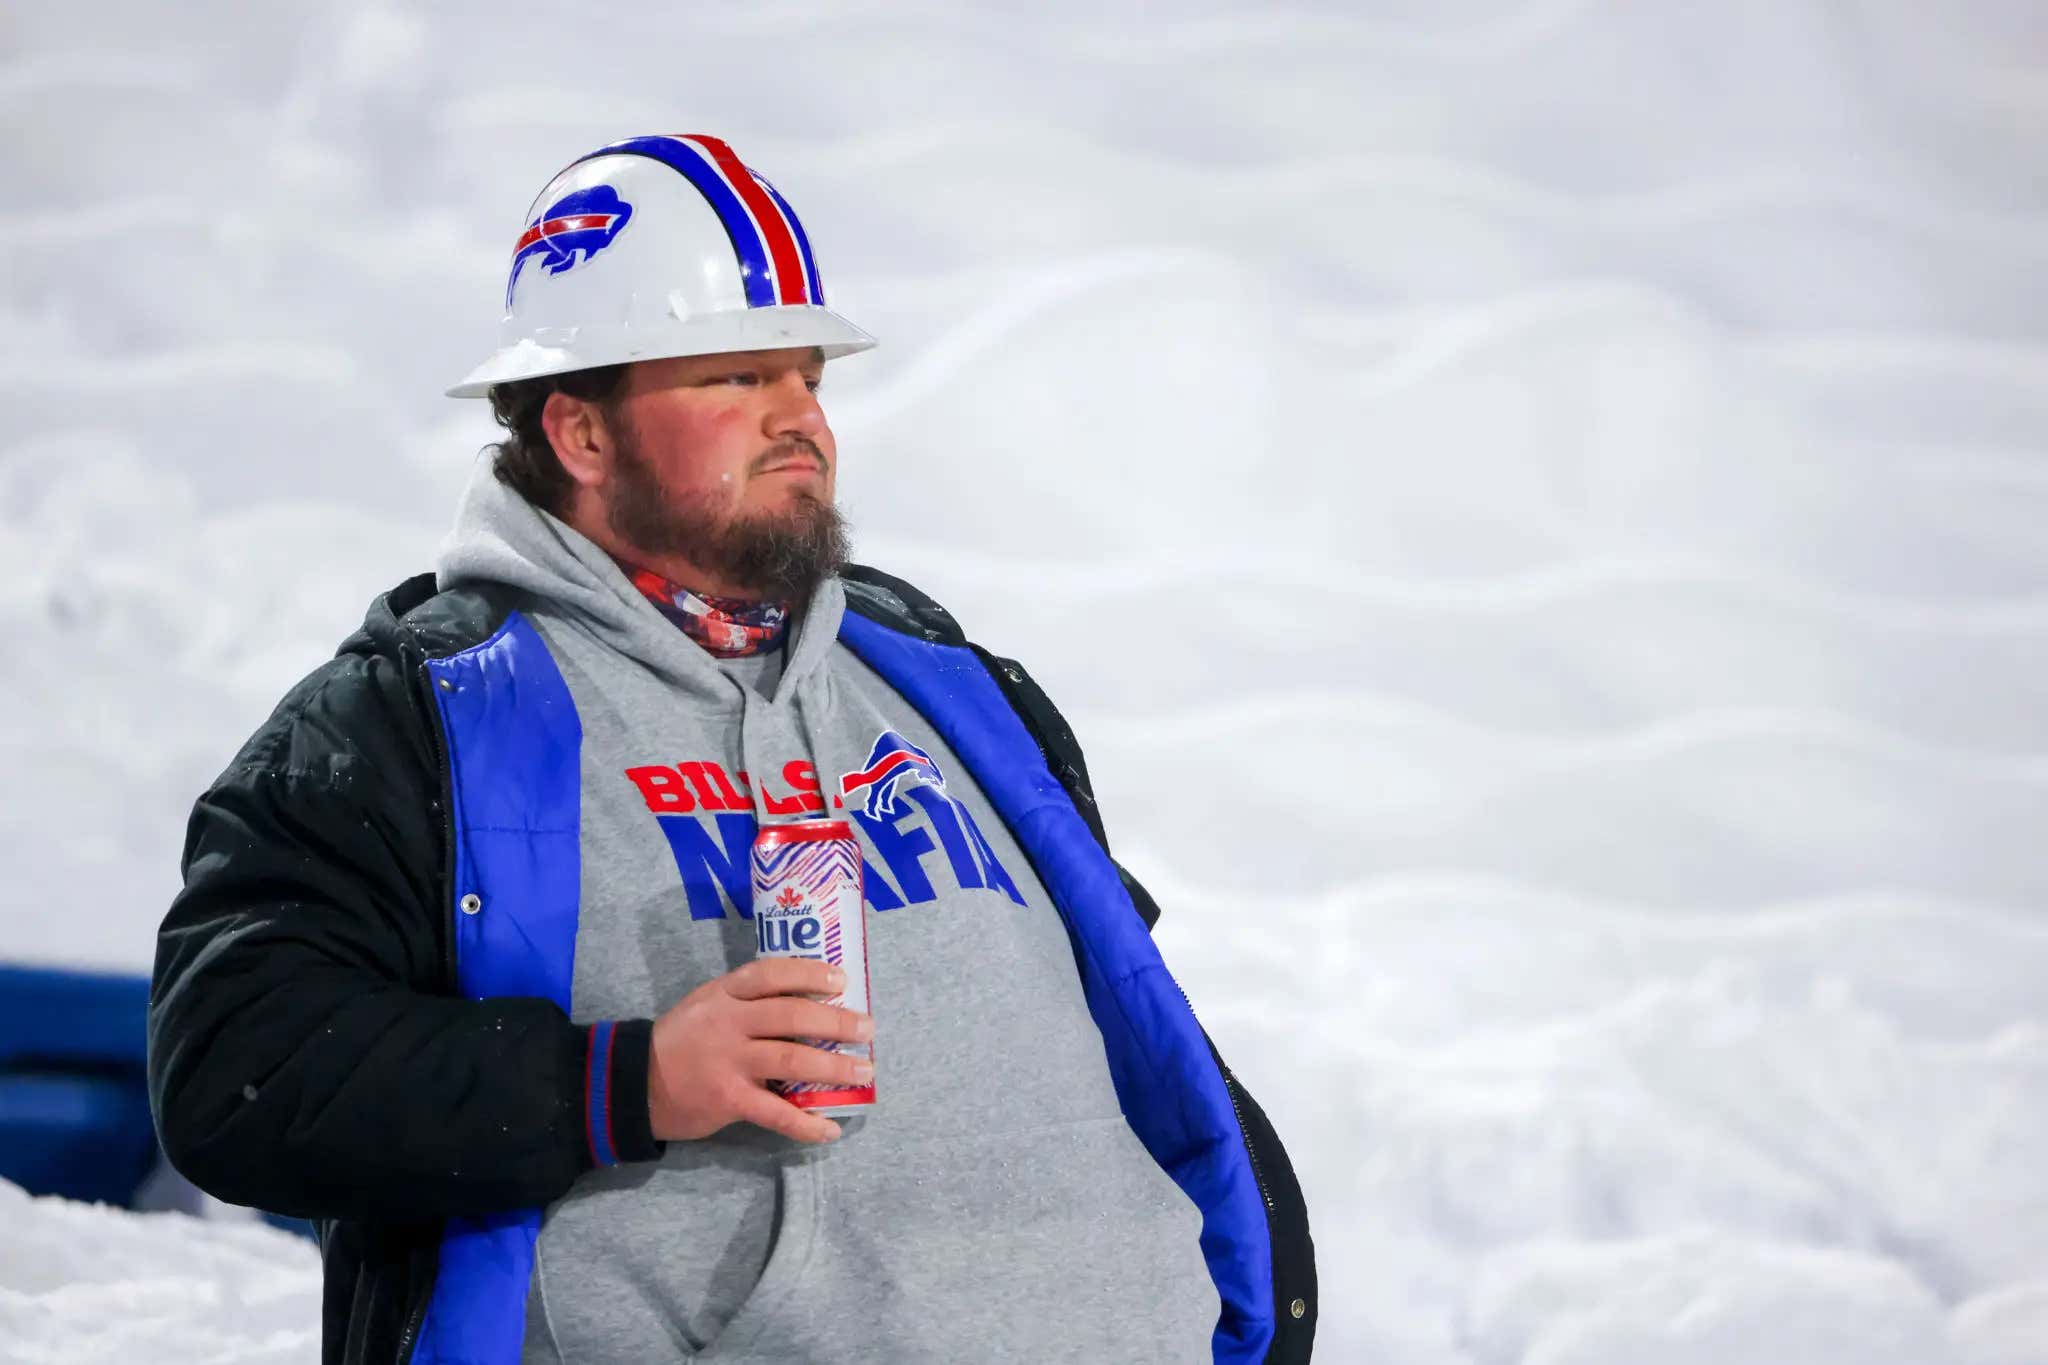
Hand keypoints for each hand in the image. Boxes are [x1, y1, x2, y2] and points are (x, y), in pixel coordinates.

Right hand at [647, 958, 874, 1144]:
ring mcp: (728, 1062)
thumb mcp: (705, 1006)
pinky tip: (830, 1130)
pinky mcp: (728, 1100)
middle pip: (791, 1015)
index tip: (842, 979)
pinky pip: (775, 1113)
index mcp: (724, 995)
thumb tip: (809, 1004)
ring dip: (834, 1066)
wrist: (633, 1085)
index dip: (809, 973)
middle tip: (867, 1029)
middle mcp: (728, 1023)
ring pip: (791, 1059)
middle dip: (836, 1021)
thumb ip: (746, 1003)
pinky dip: (806, 1124)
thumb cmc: (681, 1043)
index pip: (770, 974)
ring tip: (863, 1072)